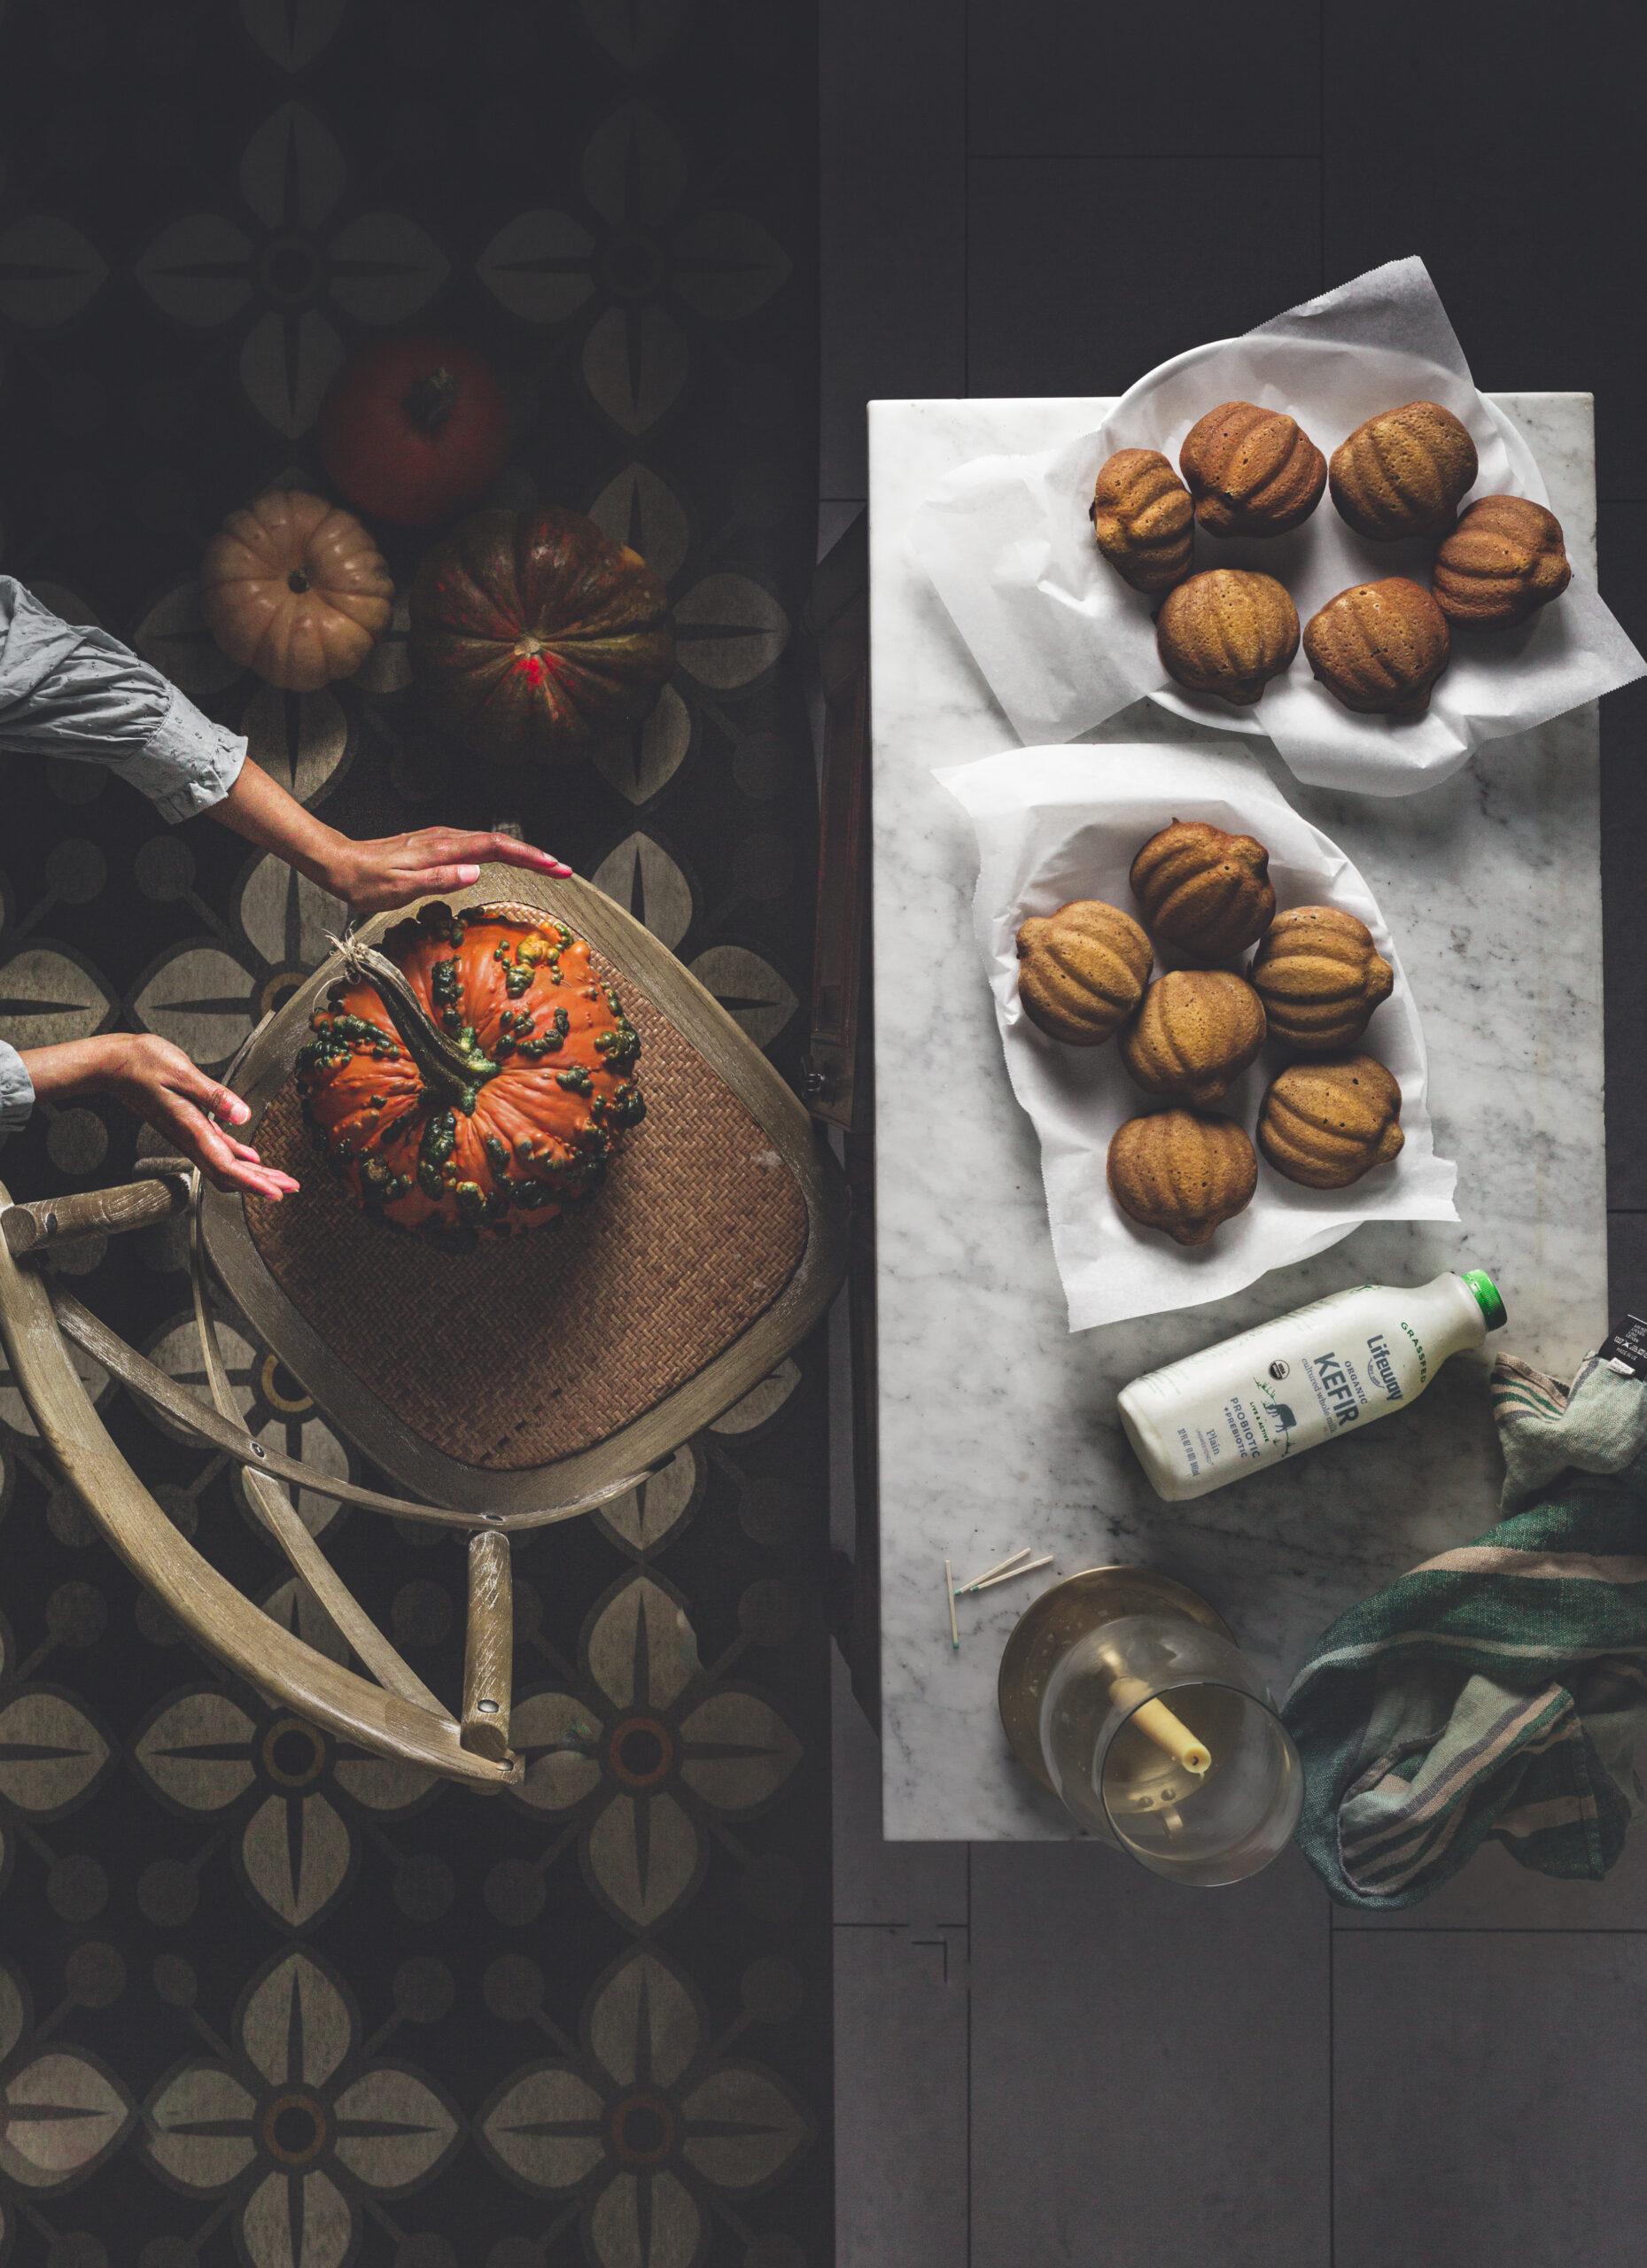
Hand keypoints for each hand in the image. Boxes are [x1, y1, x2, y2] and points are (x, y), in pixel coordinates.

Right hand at [22, 1035, 299, 1201]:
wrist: (113, 1064)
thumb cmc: (142, 1064)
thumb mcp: (182, 1073)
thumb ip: (213, 1095)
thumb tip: (243, 1115)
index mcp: (190, 1128)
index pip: (226, 1166)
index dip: (253, 1183)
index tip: (276, 1193)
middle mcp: (189, 1137)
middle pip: (229, 1172)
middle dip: (260, 1184)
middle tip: (290, 1188)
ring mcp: (188, 1133)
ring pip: (224, 1164)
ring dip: (253, 1173)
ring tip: (278, 1178)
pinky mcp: (187, 1124)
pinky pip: (217, 1149)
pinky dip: (237, 1157)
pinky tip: (251, 1157)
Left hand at [319, 827, 574, 915]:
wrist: (339, 863)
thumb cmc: (366, 881)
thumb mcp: (400, 888)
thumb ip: (439, 879)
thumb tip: (477, 872)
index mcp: (443, 849)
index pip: (496, 848)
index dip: (529, 857)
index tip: (556, 867)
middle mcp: (445, 839)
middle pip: (500, 843)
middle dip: (535, 856)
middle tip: (563, 870)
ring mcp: (441, 840)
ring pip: (490, 843)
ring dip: (520, 854)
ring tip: (545, 867)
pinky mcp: (435, 846)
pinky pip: (476, 846)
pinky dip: (500, 854)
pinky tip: (505, 861)